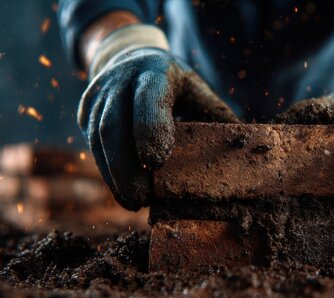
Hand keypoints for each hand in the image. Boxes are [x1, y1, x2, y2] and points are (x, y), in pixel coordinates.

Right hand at [78, 47, 238, 209]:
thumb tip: (248, 155)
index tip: (156, 164)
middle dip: (126, 167)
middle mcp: (120, 79)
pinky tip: (122, 190)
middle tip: (141, 200)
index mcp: (155, 71)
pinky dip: (107, 170)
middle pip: (113, 124)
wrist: (131, 60)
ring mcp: (97, 94)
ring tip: (134, 202)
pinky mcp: (85, 110)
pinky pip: (92, 144)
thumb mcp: (199, 93)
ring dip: (114, 175)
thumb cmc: (176, 86)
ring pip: (98, 138)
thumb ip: (217, 119)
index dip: (149, 130)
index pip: (147, 99)